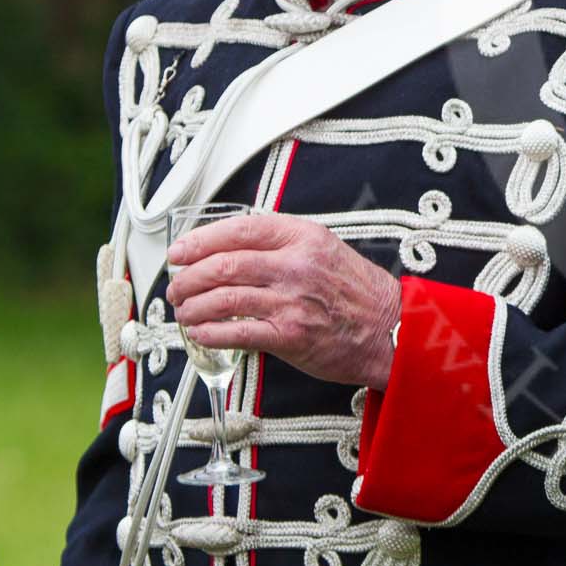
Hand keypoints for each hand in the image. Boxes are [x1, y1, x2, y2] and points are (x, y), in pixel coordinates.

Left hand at [167, 213, 401, 389]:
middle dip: (188, 277)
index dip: (201, 240)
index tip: (181, 251)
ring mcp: (292, 301)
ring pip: (223, 298)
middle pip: (224, 264)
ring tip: (184, 311)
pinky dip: (209, 333)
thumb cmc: (356, 292)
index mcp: (303, 238)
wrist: (388, 328)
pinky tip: (200, 333)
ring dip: (192, 306)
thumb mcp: (325, 249)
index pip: (240, 230)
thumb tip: (233, 248)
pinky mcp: (289, 336)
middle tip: (177, 287)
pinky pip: (235, 332)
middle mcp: (296, 266)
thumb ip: (284, 244)